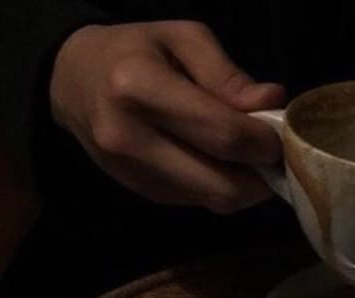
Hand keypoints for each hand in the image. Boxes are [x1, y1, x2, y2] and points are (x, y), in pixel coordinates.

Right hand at [49, 21, 285, 212]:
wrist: (74, 82)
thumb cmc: (134, 51)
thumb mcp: (182, 38)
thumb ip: (228, 74)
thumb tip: (271, 103)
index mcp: (138, 89)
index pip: (222, 135)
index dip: (263, 143)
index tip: (280, 136)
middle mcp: (131, 140)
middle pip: (222, 185)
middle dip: (261, 176)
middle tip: (273, 156)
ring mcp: (135, 175)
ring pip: (215, 200)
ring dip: (245, 186)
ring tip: (251, 157)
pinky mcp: (145, 195)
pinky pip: (201, 201)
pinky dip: (222, 186)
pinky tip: (223, 163)